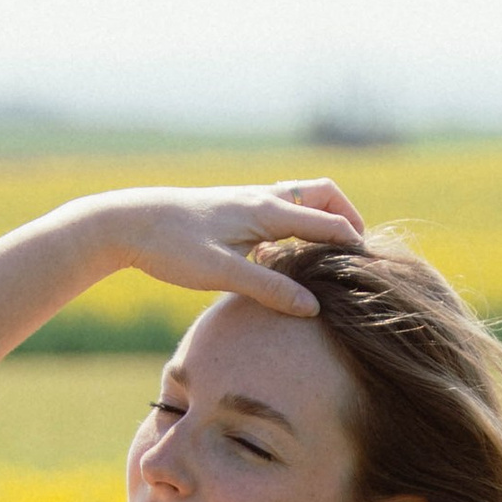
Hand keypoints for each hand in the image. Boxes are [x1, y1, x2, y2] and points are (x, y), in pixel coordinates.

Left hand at [103, 180, 366, 317]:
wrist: (127, 222)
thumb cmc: (171, 247)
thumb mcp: (221, 273)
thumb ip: (268, 288)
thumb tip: (312, 308)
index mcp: (267, 210)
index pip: (329, 223)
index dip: (356, 245)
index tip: (375, 271)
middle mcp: (262, 198)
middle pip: (323, 193)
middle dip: (348, 218)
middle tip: (359, 252)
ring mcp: (247, 200)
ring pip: (301, 198)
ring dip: (321, 218)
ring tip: (329, 255)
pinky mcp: (233, 208)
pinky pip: (279, 208)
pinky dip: (296, 223)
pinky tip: (284, 257)